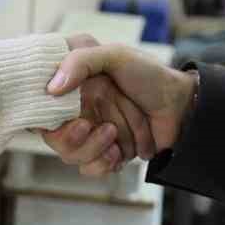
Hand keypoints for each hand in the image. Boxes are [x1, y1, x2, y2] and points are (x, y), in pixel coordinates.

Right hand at [55, 34, 150, 169]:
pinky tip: (119, 155)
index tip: (77, 122)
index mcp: (73, 86)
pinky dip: (104, 165)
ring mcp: (91, 133)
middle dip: (79, 142)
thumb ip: (80, 62)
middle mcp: (77, 110)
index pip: (42, 112)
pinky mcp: (106, 152)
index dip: (51, 124)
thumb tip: (51, 89)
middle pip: (56, 140)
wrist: (181, 107)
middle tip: (107, 130)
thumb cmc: (149, 75)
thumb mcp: (115, 56)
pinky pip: (90, 168)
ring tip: (116, 139)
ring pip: (72, 157)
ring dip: (96, 152)